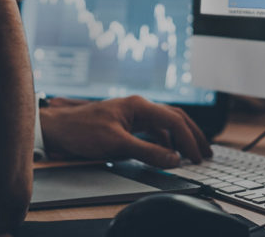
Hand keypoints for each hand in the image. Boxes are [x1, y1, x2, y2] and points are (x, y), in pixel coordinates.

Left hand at [39, 96, 212, 167]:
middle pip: (175, 118)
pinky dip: (166, 141)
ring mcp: (133, 114)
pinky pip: (154, 130)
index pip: (174, 121)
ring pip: (166, 123)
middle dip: (192, 135)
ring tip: (193, 153)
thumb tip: (174, 159)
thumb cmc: (82, 131)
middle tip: (206, 153)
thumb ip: (147, 152)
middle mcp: (139, 106)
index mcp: (139, 105)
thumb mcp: (116, 144)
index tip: (196, 158)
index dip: (188, 140)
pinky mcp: (127, 123)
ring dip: (181, 138)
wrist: (57, 129)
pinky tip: (169, 152)